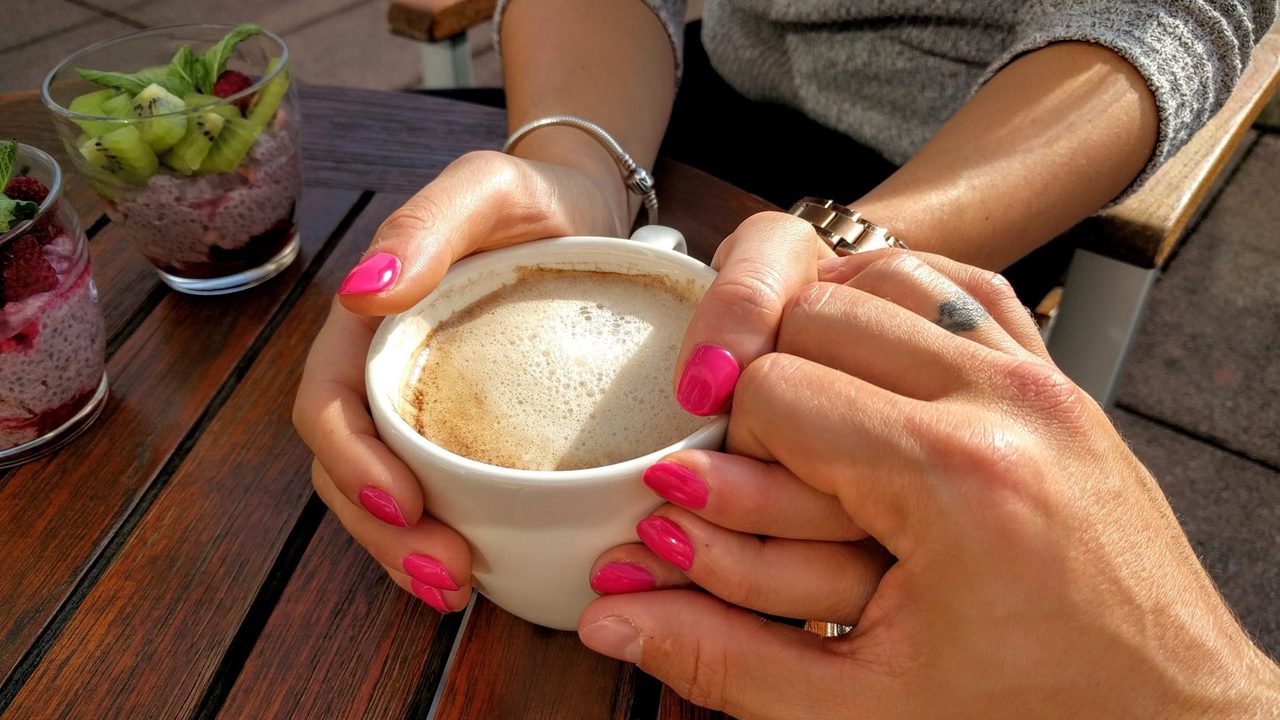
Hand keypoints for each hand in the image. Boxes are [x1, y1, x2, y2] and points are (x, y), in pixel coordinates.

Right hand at [294, 150, 624, 610]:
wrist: (584, 212)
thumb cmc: (533, 196)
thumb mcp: (486, 187)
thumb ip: (427, 224)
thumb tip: (362, 290)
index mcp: (369, 325)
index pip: (330, 404)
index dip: (352, 462)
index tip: (404, 503)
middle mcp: (385, 373)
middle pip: (350, 468)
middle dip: (384, 532)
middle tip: (446, 575)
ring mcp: (424, 407)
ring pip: (387, 496)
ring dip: (408, 553)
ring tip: (458, 590)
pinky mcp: (467, 432)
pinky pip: (441, 495)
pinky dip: (448, 539)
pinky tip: (482, 571)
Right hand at [580, 250, 1279, 717]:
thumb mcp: (859, 709)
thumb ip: (718, 654)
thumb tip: (608, 619)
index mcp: (951, 478)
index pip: (774, 389)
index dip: (722, 444)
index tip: (708, 492)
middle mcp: (1004, 403)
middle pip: (819, 312)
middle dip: (763, 379)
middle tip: (749, 457)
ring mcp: (1042, 380)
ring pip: (884, 275)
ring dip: (824, 327)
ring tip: (801, 410)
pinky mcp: (1061, 381)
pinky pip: (962, 287)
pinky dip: (899, 302)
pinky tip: (872, 359)